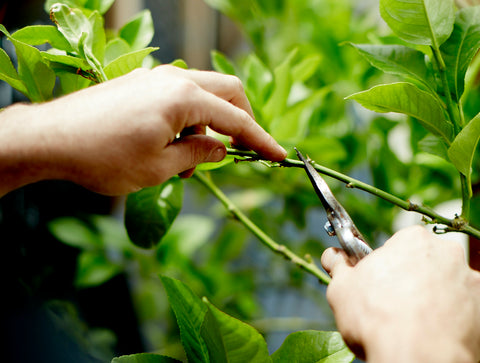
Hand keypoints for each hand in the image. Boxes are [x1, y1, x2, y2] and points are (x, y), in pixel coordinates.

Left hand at [0, 65, 285, 195]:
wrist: (49, 139)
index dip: (261, 140)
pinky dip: (187, 119)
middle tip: (241, 150)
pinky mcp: (139, 85)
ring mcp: (154, 78)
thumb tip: (222, 150)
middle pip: (226, 91)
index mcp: (182, 98)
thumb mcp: (159, 167)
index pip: (235, 119)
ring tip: (191, 162)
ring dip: (209, 124)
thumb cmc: (103, 158)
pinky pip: (178, 97)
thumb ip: (198, 155)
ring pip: (202, 94)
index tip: (280, 155)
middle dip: (240, 120)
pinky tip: (172, 146)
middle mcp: (171, 79)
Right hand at [321, 225, 479, 362]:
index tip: (377, 279)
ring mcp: (469, 281)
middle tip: (392, 301)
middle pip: (425, 261)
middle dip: (411, 276)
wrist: (416, 359)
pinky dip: (451, 316)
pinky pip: (463, 307)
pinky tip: (432, 331)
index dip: (385, 263)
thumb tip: (332, 256)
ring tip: (412, 321)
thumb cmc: (376, 319)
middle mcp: (447, 253)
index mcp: (413, 240)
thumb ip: (338, 266)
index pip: (398, 244)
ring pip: (446, 284)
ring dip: (432, 295)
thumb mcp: (341, 288)